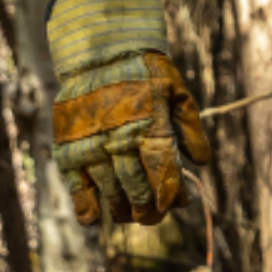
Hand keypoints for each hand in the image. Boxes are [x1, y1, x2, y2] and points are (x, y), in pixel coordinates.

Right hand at [45, 0, 210, 226]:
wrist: (99, 53)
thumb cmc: (144, 72)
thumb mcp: (176, 91)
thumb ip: (190, 128)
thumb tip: (202, 163)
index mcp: (149, 124)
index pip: (162, 170)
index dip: (171, 194)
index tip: (177, 205)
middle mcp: (119, 137)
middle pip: (137, 186)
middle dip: (148, 208)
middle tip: (153, 217)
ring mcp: (91, 144)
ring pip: (109, 189)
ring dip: (121, 209)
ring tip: (130, 216)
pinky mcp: (68, 146)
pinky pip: (76, 182)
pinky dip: (84, 203)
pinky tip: (93, 218)